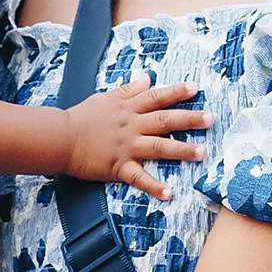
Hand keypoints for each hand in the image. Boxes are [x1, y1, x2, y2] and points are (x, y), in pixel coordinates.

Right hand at [62, 81, 206, 198]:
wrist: (60, 138)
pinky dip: (154, 186)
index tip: (196, 89)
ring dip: (181, 150)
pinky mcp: (118, 167)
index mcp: (128, 108)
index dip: (176, 92)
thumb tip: (147, 78)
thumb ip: (128, 90)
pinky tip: (169, 193)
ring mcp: (126, 147)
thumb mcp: (106, 98)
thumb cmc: (81, 117)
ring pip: (158, 146)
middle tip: (210, 119)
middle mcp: (131, 126)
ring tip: (202, 152)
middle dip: (189, 119)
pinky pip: (139, 177)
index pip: (156, 97)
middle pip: (164, 120)